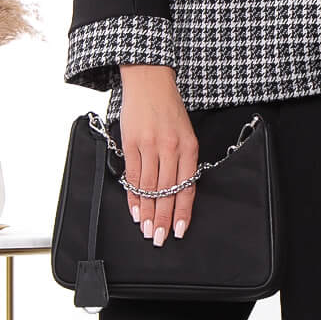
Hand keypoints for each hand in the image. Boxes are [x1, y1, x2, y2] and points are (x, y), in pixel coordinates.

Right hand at [117, 65, 197, 245]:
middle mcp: (171, 148)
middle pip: (167, 192)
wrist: (149, 81)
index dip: (183, 212)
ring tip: (147, 230)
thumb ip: (183, 161)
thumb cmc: (169, 108)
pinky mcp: (132, 143)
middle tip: (160, 238)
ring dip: (147, 212)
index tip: (179, 230)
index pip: (187, 187)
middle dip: (164, 218)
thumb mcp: (185, 133)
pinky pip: (133, 176)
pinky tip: (135, 210)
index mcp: (189, 147)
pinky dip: (134, 196)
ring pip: (149, 188)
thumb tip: (176, 192)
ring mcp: (150, 146)